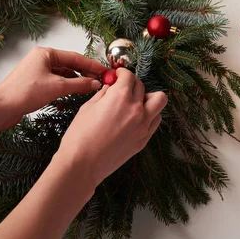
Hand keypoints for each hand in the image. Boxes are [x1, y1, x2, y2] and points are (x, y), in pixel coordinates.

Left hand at [0, 47, 106, 128]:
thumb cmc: (25, 92)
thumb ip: (79, 84)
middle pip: (69, 64)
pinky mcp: (35, 83)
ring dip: (76, 80)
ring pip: (63, 73)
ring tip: (90, 87)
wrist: (2, 107)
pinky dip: (67, 86)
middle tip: (101, 80)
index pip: (75, 57)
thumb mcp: (57, 87)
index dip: (92, 65)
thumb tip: (95, 83)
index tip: (105, 71)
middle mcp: (41, 59)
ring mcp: (38, 71)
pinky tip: (75, 91)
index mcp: (45, 53)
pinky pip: (56, 81)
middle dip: (85, 72)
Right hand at [57, 68, 167, 186]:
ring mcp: (143, 125)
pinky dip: (149, 115)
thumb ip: (103, 94)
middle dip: (132, 84)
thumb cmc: (80, 136)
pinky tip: (136, 118)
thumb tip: (110, 87)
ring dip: (148, 98)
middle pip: (142, 86)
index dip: (122, 73)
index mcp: (121, 97)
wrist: (82, 165)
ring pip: (159, 101)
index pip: (129, 76)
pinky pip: (155, 120)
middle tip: (122, 88)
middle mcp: (136, 109)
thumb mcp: (88, 107)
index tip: (118, 75)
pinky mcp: (144, 139)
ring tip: (135, 103)